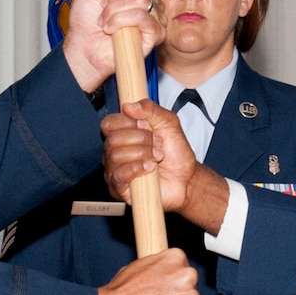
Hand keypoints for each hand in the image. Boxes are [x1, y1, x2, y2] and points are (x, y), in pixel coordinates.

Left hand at [62, 0, 162, 91]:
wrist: (82, 47)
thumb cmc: (87, 20)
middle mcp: (150, 0)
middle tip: (104, 7)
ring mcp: (155, 18)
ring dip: (115, 10)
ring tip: (106, 21)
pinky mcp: (155, 35)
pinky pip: (143, 18)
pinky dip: (121, 21)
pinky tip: (112, 30)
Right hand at [103, 101, 229, 231]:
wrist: (187, 179)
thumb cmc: (176, 153)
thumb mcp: (169, 123)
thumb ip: (151, 109)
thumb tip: (129, 106)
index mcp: (122, 134)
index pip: (109, 123)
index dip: (127, 122)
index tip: (146, 125)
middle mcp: (114, 152)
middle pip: (112, 139)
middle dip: (140, 139)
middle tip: (158, 143)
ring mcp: (114, 171)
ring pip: (116, 156)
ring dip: (142, 153)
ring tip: (158, 156)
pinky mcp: (119, 188)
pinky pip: (119, 175)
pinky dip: (137, 168)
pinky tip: (151, 167)